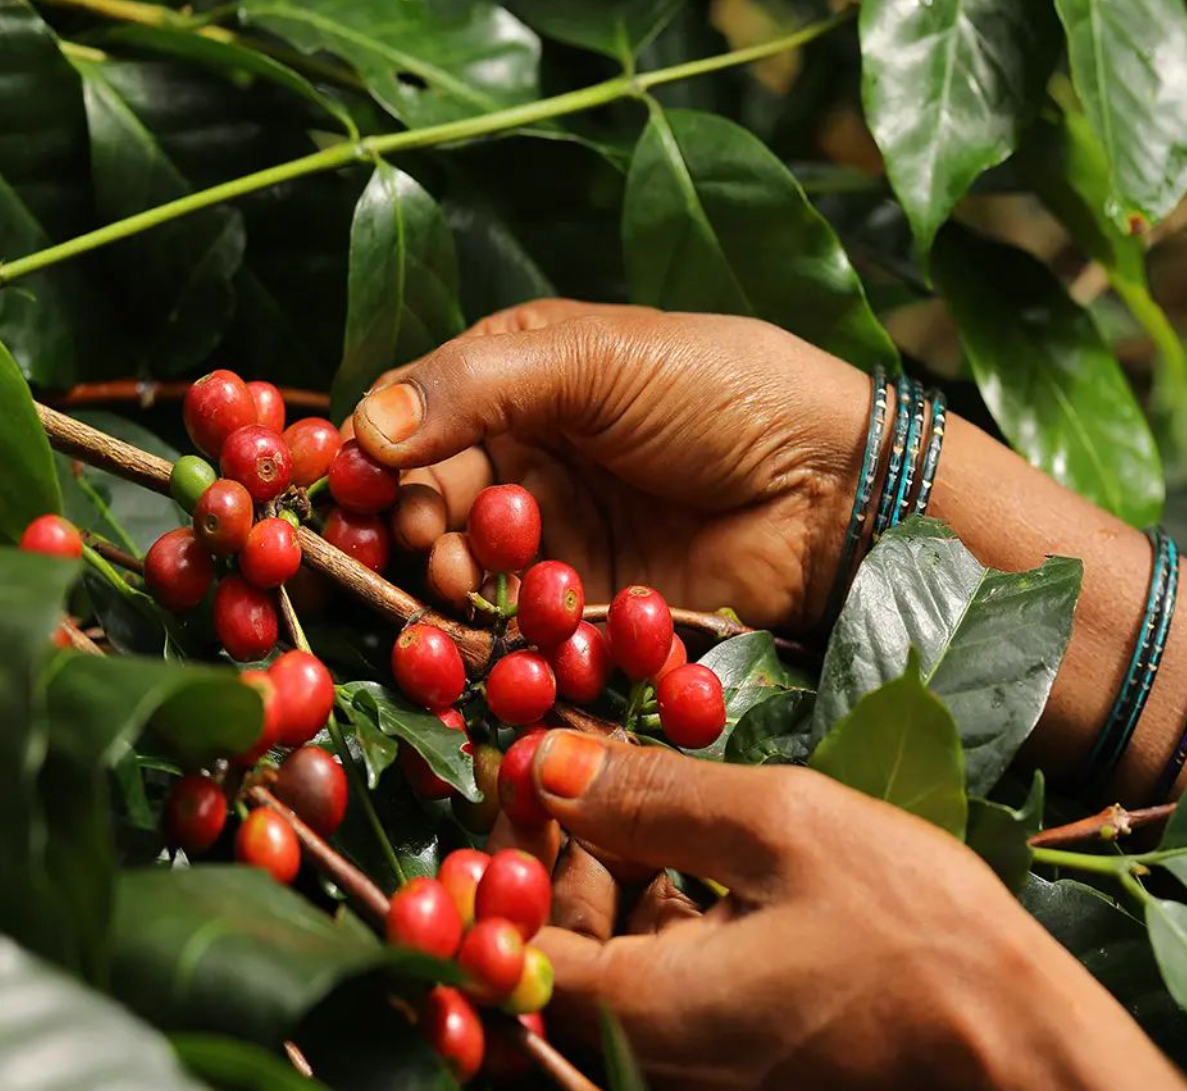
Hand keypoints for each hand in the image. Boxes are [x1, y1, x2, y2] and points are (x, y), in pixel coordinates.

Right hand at [350, 300, 868, 628]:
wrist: (832, 490)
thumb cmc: (722, 394)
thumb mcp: (598, 359)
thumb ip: (477, 385)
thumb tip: (364, 425)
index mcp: (522, 379)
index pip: (419, 419)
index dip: (381, 455)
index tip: (355, 487)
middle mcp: (530, 460)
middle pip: (434, 504)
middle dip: (417, 528)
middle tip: (424, 547)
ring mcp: (558, 539)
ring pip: (470, 571)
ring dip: (451, 585)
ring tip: (458, 589)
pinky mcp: (588, 608)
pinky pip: (523, 626)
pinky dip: (503, 634)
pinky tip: (497, 635)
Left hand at [524, 729, 1186, 1090]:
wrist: (1029, 1064)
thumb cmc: (915, 936)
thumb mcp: (779, 828)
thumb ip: (646, 797)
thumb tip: (543, 762)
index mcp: (635, 1018)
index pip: (497, 945)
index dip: (498, 855)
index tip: (524, 779)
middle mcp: (640, 1074)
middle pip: (547, 956)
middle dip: (557, 857)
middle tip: (590, 768)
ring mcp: (686, 1089)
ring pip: (605, 972)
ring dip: (613, 884)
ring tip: (653, 798)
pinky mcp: (730, 1083)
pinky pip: (657, 999)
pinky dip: (662, 927)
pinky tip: (702, 865)